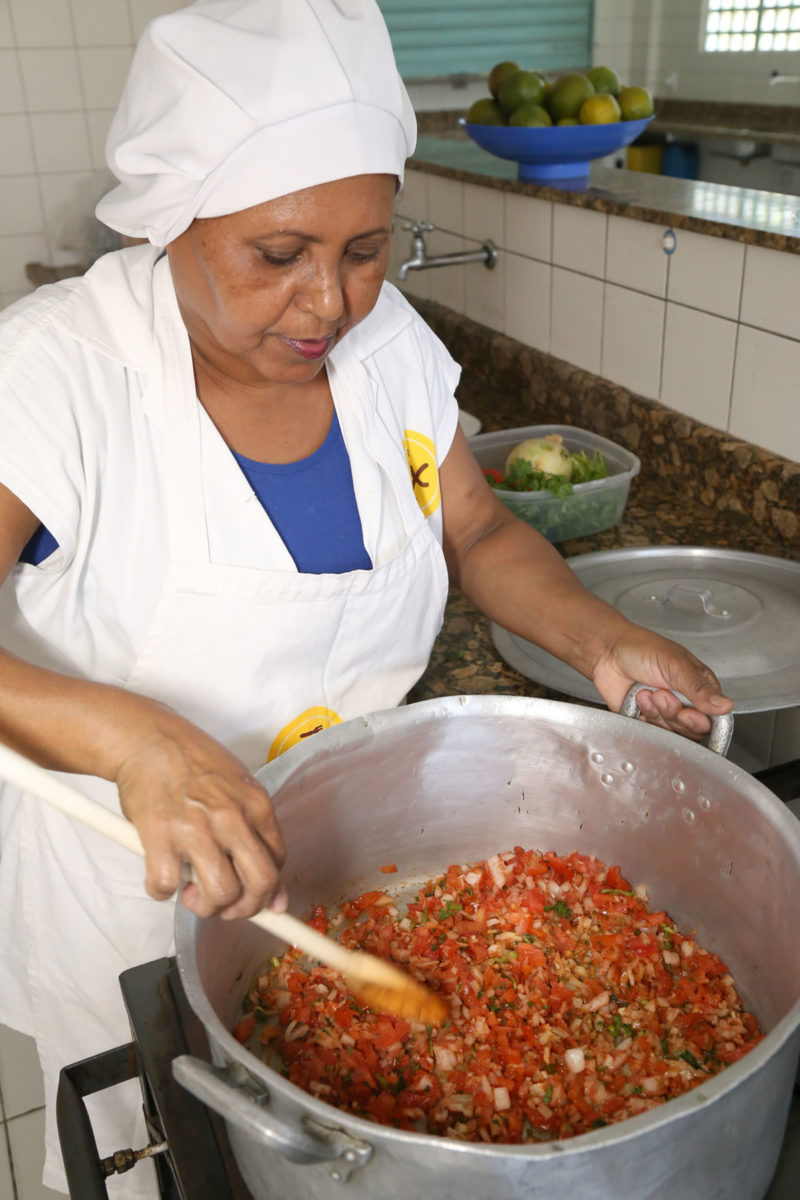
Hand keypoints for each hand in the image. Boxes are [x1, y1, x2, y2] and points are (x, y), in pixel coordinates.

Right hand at [115, 708, 285, 919]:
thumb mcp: (237, 785)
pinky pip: (166, 886)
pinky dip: (161, 891)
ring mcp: (196, 828)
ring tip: (191, 892)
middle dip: (245, 909)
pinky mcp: (159, 836)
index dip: (267, 890)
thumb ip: (255, 830)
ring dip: (205, 905)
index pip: (278, 863)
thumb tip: (272, 889)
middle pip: (260, 884)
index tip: (252, 898)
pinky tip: (160, 875)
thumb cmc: (192, 761)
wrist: (148, 738)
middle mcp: (231, 817)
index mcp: (255, 804)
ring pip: (220, 893)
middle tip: (226, 908)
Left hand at [590, 623, 732, 739]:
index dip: (702, 720)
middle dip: (676, 715)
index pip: (713, 715)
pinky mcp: (646, 719)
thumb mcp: (676, 665)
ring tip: (648, 692)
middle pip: (692, 728)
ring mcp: (665, 710)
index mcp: (699, 686)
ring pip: (672, 731)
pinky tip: (639, 698)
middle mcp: (684, 700)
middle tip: (663, 696)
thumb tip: (726, 706)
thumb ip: (700, 688)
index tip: (689, 714)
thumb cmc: (642, 649)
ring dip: (659, 713)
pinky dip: (646, 716)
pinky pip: (653, 731)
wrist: (607, 652)